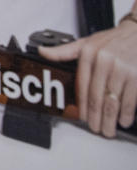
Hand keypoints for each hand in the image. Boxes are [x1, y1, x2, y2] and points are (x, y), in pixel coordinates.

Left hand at [38, 19, 136, 136]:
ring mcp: (120, 68)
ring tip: (108, 129)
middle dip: (95, 118)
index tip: (82, 118)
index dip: (81, 106)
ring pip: (112, 101)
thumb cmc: (112, 40)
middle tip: (95, 129)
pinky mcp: (136, 75)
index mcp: (87, 54)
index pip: (81, 86)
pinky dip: (126, 113)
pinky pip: (129, 100)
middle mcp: (103, 61)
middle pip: (96, 97)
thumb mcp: (86, 42)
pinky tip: (123, 120)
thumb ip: (64, 51)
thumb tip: (42, 52)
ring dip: (110, 119)